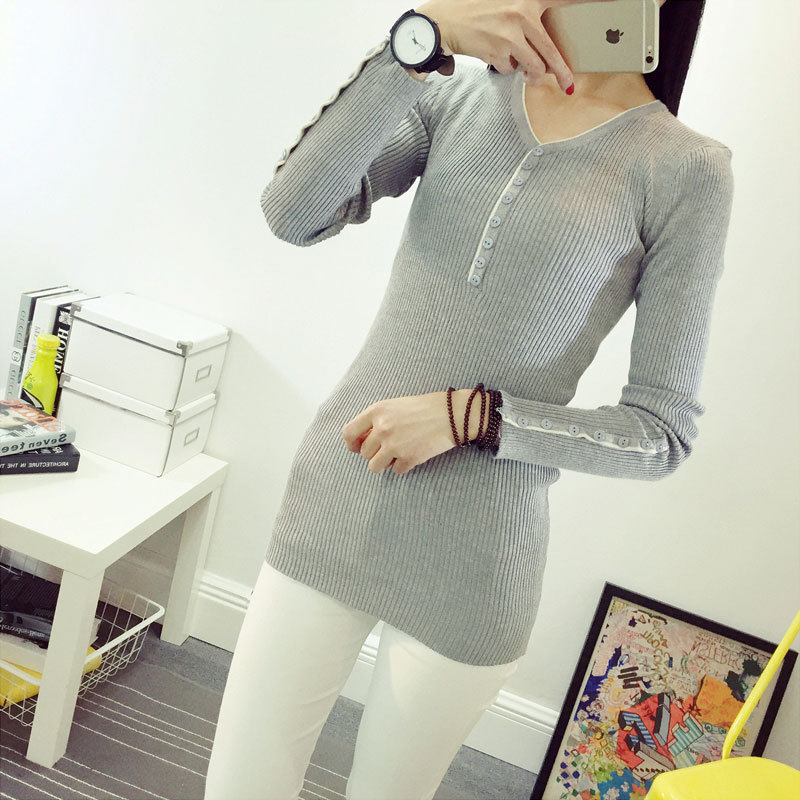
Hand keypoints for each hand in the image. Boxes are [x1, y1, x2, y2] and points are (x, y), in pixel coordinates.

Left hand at [341, 390, 483, 474]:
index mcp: (376, 411)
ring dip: (384, 463)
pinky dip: (403, 466)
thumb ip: (376, 421)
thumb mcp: (394, 406)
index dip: (351, 444)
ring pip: (375, 467)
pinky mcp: (408, 458)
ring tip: (397, 454)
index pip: (349, 433)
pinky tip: (414, 454)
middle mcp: (382, 428)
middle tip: (389, 447)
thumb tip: (360, 443)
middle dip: (374, 453)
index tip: (357, 448)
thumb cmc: (423, 408)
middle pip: (364, 453)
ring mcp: (394, 444)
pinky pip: (396, 471)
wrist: (451, 414)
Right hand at [415, 0, 614, 91]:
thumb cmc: (474, 13)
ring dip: (528, 73)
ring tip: (520, 69)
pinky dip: (504, 69)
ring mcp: (510, 35)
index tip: (612, 4)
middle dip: (561, 72)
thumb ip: (527, 23)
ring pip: (532, 66)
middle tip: (568, 84)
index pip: (565, 0)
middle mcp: (522, 14)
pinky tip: (494, 57)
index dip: (589, 2)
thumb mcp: (505, 9)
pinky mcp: (498, 52)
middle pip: (550, 51)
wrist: (443, 22)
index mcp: (527, 0)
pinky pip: (510, 70)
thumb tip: (543, 55)